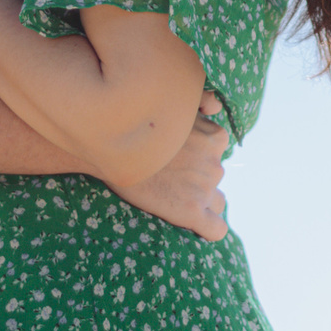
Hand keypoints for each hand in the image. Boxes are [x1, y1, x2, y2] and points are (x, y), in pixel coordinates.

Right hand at [108, 91, 231, 241]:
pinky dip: (209, 228)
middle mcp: (214, 163)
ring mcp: (204, 188)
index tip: (178, 158)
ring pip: (216, 201)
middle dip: (197, 178)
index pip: (219, 151)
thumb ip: (201, 101)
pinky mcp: (191, 212)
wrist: (112, 151)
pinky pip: (216, 229)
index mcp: (215, 138)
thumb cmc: (140, 126)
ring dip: (200, 200)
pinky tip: (194, 225)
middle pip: (214, 176)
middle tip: (169, 177)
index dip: (199, 155)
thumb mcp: (175, 104)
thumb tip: (217, 106)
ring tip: (173, 197)